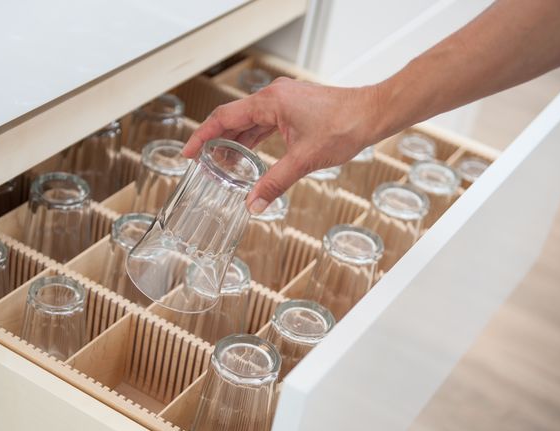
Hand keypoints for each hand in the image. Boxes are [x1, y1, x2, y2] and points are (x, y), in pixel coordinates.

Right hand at [182, 77, 381, 213]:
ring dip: (236, 141)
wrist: (372, 114)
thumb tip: (253, 204)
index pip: (224, 118)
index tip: (187, 153)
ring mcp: (286, 101)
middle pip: (234, 119)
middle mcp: (274, 96)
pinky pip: (266, 122)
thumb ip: (275, 183)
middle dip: (216, 141)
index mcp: (270, 102)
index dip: (202, 136)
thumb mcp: (304, 160)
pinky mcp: (296, 108)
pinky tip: (250, 153)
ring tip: (222, 162)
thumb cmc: (345, 126)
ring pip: (251, 121)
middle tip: (201, 162)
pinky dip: (255, 138)